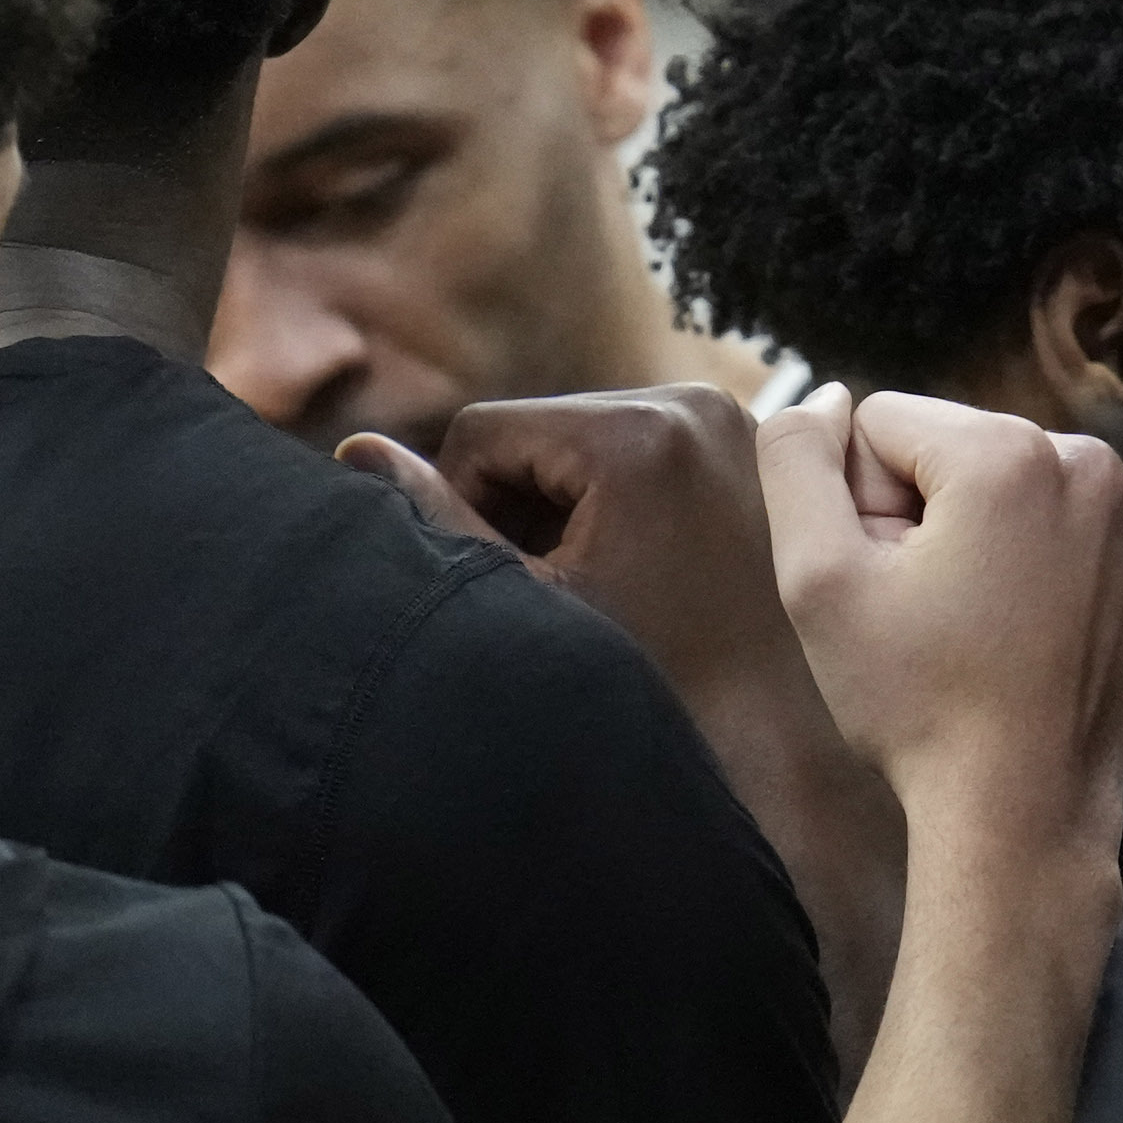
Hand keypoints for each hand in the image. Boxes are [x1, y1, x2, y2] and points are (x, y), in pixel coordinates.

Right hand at [359, 384, 796, 713]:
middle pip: (536, 427)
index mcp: (641, 431)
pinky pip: (635, 446)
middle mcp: (693, 401)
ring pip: (580, 438)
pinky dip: (612, 495)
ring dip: (562, 500)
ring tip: (590, 578)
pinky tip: (628, 562)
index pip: (485, 431)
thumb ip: (438, 519)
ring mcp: (728, 415)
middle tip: (547, 584)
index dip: (467, 505)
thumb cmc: (646, 673)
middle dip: (519, 501)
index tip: (506, 576)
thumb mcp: (530, 598)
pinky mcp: (742, 438)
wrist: (766, 722)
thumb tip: (356, 447)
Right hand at [758, 389, 1122, 878]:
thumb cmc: (915, 699)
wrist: (1023, 806)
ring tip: (975, 625)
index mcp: (1013, 451)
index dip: (860, 506)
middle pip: (950, 448)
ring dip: (975, 538)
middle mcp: (1093, 460)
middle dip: (922, 516)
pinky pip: (1059, 520)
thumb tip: (826, 397)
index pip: (881, 424)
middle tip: (930, 614)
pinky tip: (1023, 629)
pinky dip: (1032, 559)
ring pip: (1003, 484)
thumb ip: (796, 462)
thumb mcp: (818, 577)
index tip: (889, 583)